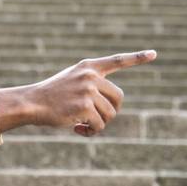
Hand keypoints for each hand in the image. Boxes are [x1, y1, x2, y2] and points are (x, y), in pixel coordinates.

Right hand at [0, 50, 156, 135]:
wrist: (32, 102)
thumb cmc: (51, 95)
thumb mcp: (71, 81)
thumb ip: (92, 85)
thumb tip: (112, 108)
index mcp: (88, 67)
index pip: (117, 60)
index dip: (137, 57)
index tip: (154, 54)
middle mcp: (90, 76)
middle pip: (118, 98)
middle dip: (110, 112)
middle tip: (96, 119)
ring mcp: (88, 91)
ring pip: (110, 114)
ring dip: (99, 124)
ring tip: (83, 125)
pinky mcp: (84, 107)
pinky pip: (99, 125)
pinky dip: (91, 131)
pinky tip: (78, 129)